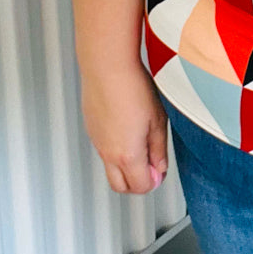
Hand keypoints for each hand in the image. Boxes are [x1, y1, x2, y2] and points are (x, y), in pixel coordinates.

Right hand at [79, 62, 170, 192]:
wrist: (107, 67)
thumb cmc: (133, 88)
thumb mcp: (157, 120)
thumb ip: (158, 149)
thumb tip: (159, 168)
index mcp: (127, 155)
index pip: (141, 186)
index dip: (154, 181)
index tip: (160, 169)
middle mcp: (108, 153)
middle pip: (120, 186)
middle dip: (137, 183)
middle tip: (150, 166)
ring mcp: (97, 142)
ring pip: (110, 169)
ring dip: (125, 166)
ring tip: (140, 143)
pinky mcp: (91, 129)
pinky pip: (103, 150)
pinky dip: (115, 151)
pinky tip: (126, 129)